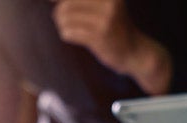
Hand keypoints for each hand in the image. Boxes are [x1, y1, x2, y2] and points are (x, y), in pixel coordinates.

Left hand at [52, 0, 171, 94]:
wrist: (135, 52)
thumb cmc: (115, 28)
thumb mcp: (106, 7)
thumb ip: (83, 2)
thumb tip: (52, 0)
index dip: (60, 2)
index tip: (52, 3)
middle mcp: (109, 3)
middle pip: (67, 3)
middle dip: (59, 13)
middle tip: (61, 20)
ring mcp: (105, 20)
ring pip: (66, 17)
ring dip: (62, 24)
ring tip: (67, 28)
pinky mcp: (100, 37)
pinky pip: (71, 32)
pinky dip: (66, 34)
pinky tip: (71, 36)